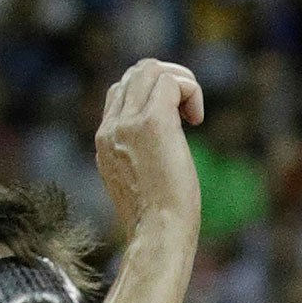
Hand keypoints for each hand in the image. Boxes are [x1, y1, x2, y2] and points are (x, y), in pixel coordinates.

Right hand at [96, 59, 205, 232]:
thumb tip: (162, 145)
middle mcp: (111, 127)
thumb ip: (138, 156)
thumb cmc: (157, 220)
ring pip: (151, 69)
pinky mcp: (153, 123)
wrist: (158, 234)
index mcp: (104, 140)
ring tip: (193, 113)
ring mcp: (128, 123)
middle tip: (189, 110)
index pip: (121, 90)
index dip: (152, 93)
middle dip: (169, 79)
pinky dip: (191, 91)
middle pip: (135, 73)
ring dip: (181, 81)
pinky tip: (196, 120)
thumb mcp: (137, 182)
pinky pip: (172, 82)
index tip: (175, 117)